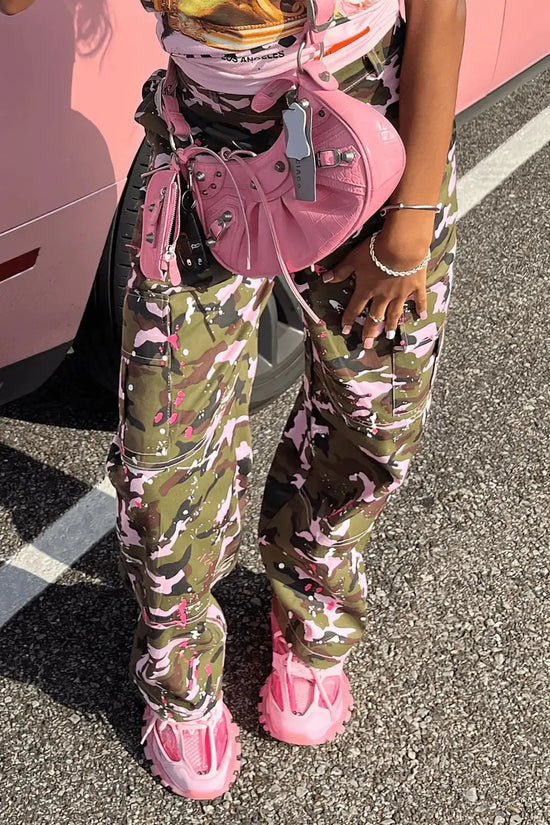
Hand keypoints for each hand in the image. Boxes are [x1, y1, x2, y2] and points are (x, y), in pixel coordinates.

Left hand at [326, 228, 430, 348]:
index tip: (346, 331)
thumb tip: (325, 279)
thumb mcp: (354, 259)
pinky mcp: (416, 286)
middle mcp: (383, 296)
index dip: (349, 320)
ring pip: (394, 313)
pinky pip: (419, 300)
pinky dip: (420, 308)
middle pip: (375, 316)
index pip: (355, 308)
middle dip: (370, 331)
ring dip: (390, 325)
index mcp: (367, 289)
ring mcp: (400, 293)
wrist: (402, 246)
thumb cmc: (376, 251)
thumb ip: (340, 270)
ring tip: (388, 336)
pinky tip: (421, 317)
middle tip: (368, 344)